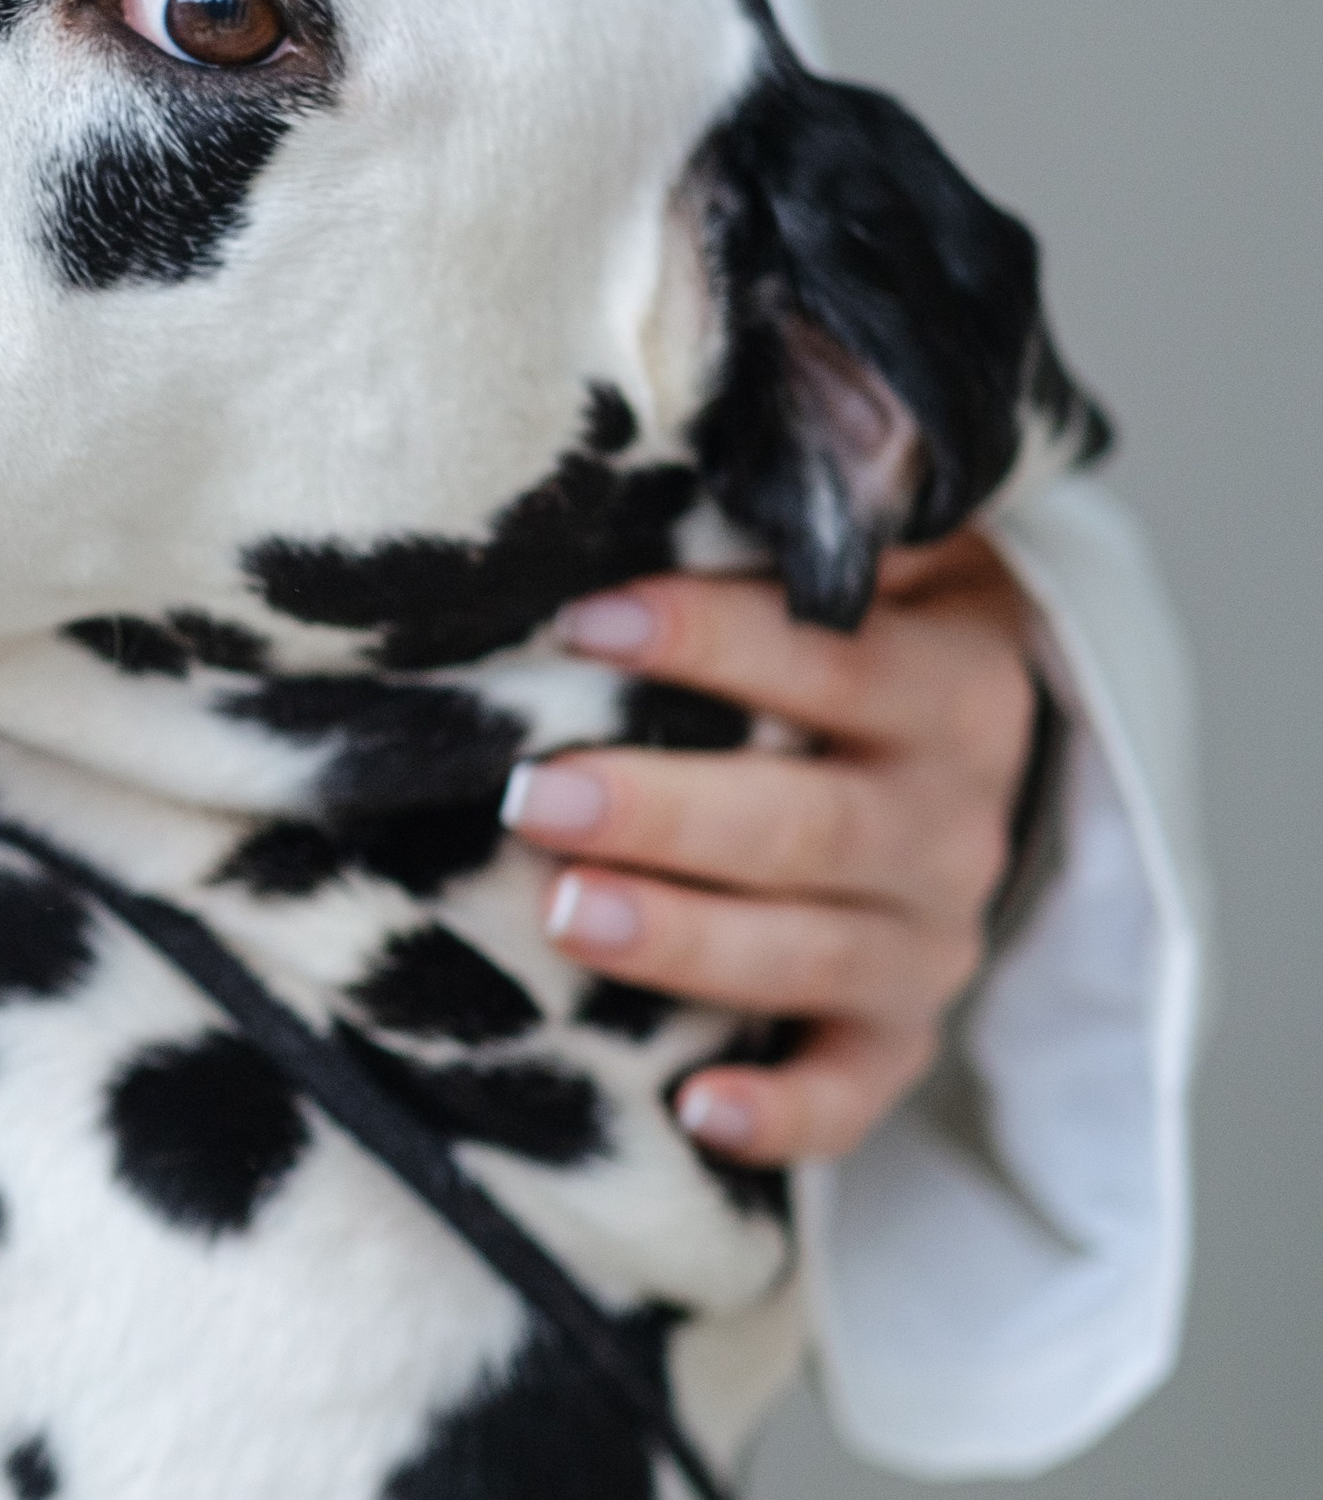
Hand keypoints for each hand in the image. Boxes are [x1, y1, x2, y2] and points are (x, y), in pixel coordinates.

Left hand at [502, 532, 1039, 1167]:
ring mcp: (928, 937)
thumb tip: (749, 386)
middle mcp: (952, 818)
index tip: (585, 617)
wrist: (963, 769)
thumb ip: (828, 502)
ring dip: (688, 939)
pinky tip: (697, 1113)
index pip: (833, 658)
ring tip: (567, 916)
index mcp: (952, 685)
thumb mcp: (883, 558)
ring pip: (814, 952)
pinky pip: (853, 1091)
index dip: (712, 638)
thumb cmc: (863, 645)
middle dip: (667, 807)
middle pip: (808, 818)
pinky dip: (785, 1113)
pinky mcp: (898, 1033)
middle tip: (536, 794)